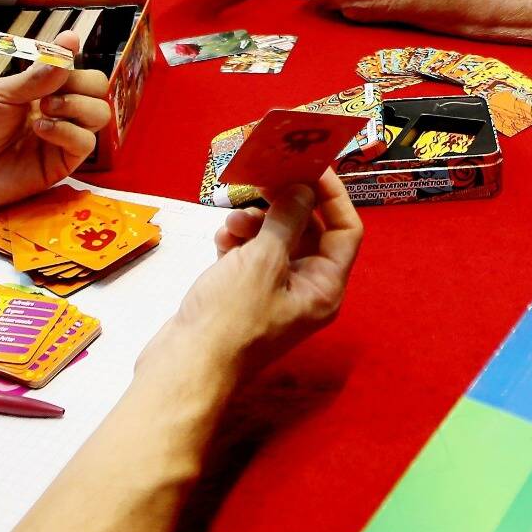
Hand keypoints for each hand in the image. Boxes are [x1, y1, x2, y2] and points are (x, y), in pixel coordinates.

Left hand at [0, 30, 111, 233]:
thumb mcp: (4, 91)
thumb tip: (72, 38)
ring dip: (76, 106)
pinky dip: (69, 132)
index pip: (82, 73)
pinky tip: (43, 130)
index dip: (76, 67)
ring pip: (99, 115)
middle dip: (82, 86)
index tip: (59, 64)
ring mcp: (62, 139)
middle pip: (99, 92)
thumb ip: (41, 72)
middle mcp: (60, 113)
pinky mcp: (61, 164)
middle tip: (50, 94)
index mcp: (46, 90)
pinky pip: (86, 144)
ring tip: (46, 110)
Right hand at [142, 170, 361, 379]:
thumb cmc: (231, 315)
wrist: (185, 366)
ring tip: (231, 221)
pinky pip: (250, 257)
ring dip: (256, 223)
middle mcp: (306, 290)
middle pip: (308, 232)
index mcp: (325, 287)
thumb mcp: (264, 259)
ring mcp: (274, 293)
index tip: (310, 165)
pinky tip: (221, 239)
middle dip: (284, 205)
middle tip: (261, 181)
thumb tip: (305, 187)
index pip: (346, 230)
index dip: (333, 195)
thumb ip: (288, 216)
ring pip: (275, 241)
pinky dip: (238, 242)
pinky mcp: (244, 296)